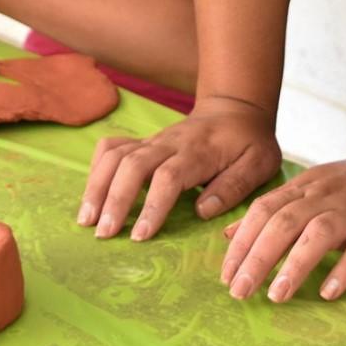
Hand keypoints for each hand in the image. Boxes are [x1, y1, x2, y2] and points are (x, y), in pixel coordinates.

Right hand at [78, 97, 279, 242]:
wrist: (235, 109)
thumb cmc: (249, 142)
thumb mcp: (259, 162)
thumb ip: (235, 186)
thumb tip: (202, 211)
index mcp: (199, 152)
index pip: (169, 176)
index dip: (152, 206)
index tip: (141, 236)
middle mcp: (169, 143)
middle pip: (133, 165)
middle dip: (114, 199)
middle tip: (103, 234)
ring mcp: (152, 141)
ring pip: (115, 156)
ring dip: (96, 186)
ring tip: (86, 220)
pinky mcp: (142, 142)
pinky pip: (111, 148)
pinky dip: (96, 169)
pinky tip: (91, 194)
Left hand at [217, 146, 345, 302]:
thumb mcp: (311, 191)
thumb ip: (272, 212)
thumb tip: (228, 235)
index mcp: (306, 188)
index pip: (265, 211)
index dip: (242, 242)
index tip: (226, 275)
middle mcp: (327, 197)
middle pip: (284, 223)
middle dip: (258, 258)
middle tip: (239, 293)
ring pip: (320, 233)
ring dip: (294, 265)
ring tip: (276, 296)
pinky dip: (344, 270)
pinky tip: (328, 292)